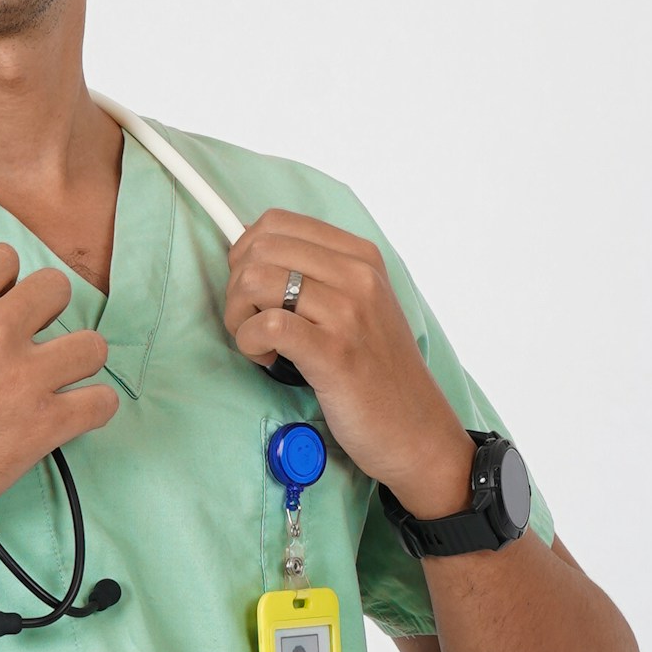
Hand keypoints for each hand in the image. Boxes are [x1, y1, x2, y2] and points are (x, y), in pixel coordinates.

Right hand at [0, 244, 118, 564]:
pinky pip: (101, 402)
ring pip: (91, 344)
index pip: (2, 258)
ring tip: (58, 375)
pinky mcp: (45, 425)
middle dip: (45, 308)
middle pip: (55, 288)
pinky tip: (72, 412)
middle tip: (29, 337)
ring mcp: (25, 379)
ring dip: (77, 358)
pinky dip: (94, 407)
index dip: (1, 278)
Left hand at [223, 211, 472, 515]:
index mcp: (360, 256)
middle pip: (258, 249)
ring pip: (255, 281)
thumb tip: (250, 251)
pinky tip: (266, 359)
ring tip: (259, 344)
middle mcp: (357, 276)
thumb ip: (317, 275)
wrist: (416, 429)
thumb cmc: (377, 372)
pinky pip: (267, 324)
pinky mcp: (334, 353)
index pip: (276, 222)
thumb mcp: (360, 306)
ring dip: (239, 317)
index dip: (245, 253)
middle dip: (236, 287)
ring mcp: (348, 313)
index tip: (251, 289)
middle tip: (251, 322)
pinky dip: (250, 342)